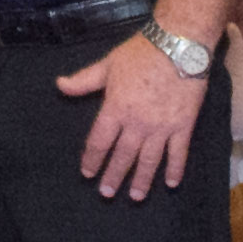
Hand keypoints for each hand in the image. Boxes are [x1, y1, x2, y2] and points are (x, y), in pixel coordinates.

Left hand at [54, 31, 205, 199]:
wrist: (179, 44)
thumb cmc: (141, 52)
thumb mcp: (108, 65)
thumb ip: (83, 80)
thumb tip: (59, 85)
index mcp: (116, 109)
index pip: (99, 141)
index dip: (92, 159)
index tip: (87, 173)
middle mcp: (137, 123)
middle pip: (122, 156)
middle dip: (113, 176)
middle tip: (106, 193)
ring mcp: (161, 127)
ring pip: (149, 160)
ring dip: (141, 180)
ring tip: (135, 197)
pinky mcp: (183, 125)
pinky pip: (178, 153)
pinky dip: (175, 169)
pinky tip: (172, 184)